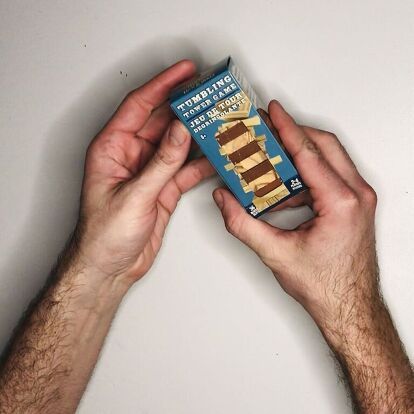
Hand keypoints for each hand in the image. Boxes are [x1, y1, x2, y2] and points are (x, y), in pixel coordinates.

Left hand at [74, 60, 213, 283]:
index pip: (139, 106)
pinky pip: (184, 169)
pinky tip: (216, 156)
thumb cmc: (104, 235)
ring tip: (219, 120)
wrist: (109, 268)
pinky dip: (200, 163)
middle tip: (209, 93)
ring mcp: (148, 172)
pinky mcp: (162, 189)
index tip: (185, 71)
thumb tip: (182, 130)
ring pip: (176, 144)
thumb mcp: (134, 195)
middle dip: (185, 107)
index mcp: (111, 148)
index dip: (162, 85)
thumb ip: (162, 162)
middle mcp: (130, 155)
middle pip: (161, 121)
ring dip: (197, 134)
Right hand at [213, 100, 377, 328]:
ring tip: (273, 151)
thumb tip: (224, 200)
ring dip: (301, 150)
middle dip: (294, 131)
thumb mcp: (276, 254)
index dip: (287, 127)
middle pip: (324, 145)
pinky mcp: (354, 205)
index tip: (272, 110)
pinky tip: (285, 182)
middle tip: (269, 124)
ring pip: (330, 157)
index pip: (308, 153)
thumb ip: (243, 224)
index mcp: (341, 202)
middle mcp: (356, 195)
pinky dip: (308, 171)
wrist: (350, 307)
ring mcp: (359, 199)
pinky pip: (331, 174)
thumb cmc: (325, 286)